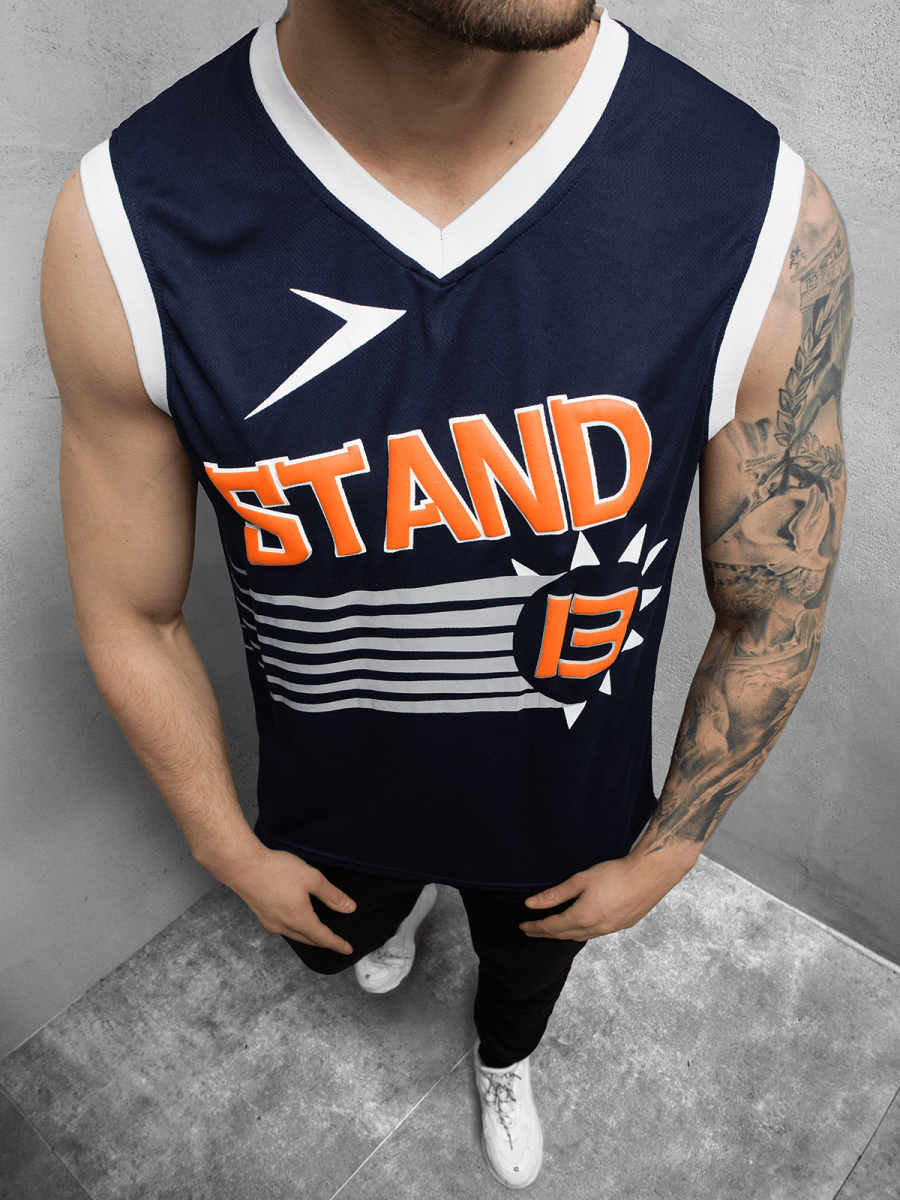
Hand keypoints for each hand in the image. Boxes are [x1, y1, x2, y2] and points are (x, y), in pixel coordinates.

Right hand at [219, 844, 357, 953]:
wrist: (243, 866)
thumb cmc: (277, 870)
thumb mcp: (312, 878)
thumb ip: (332, 895)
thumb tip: (349, 908)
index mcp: (300, 920)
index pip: (323, 938)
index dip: (338, 944)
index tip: (348, 949)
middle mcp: (284, 926)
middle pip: (309, 939)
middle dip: (324, 942)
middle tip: (336, 942)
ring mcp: (270, 922)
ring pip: (295, 935)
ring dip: (309, 936)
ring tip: (318, 932)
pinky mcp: (261, 914)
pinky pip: (283, 928)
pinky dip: (295, 929)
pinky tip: (295, 920)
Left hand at [519, 845, 694, 940]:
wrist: (650, 874)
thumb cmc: (615, 873)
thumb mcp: (580, 880)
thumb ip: (554, 895)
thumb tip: (531, 904)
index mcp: (583, 917)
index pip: (552, 927)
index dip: (536, 927)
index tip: (523, 927)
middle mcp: (597, 928)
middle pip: (564, 935)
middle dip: (546, 933)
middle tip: (532, 930)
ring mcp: (611, 929)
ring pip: (581, 937)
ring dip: (564, 935)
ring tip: (552, 930)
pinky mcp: (624, 925)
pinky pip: (596, 934)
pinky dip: (582, 932)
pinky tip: (581, 926)